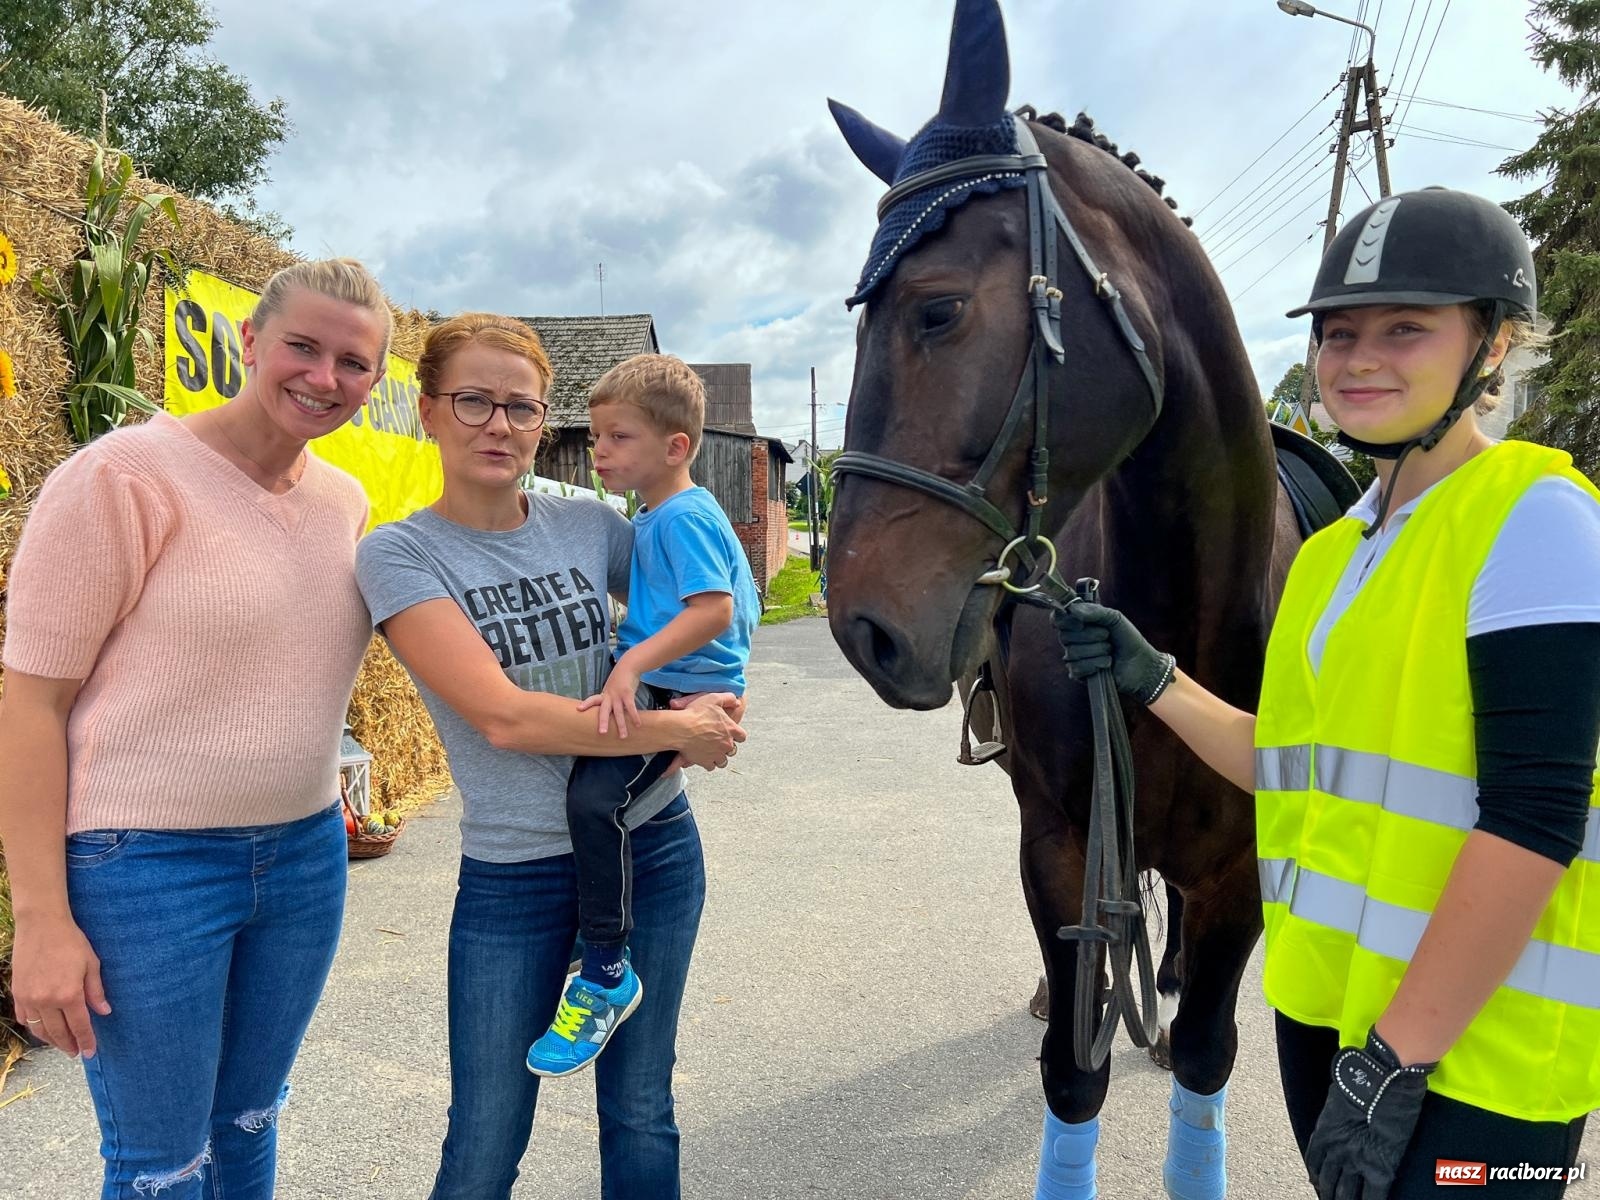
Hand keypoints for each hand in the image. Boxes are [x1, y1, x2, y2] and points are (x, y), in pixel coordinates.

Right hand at [11, 912, 111, 1057]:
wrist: (41, 925)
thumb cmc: (71, 942)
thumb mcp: (91, 964)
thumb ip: (96, 991)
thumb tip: (104, 1012)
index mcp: (68, 994)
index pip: (79, 1026)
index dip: (86, 1041)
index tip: (90, 1053)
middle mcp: (46, 1001)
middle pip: (58, 1032)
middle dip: (68, 1045)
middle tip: (76, 1052)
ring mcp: (29, 999)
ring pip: (39, 1029)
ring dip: (51, 1040)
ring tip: (62, 1044)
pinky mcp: (17, 993)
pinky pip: (25, 1018)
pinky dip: (34, 1027)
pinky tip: (43, 1029)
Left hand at [577, 658, 643, 737]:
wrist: (629, 666)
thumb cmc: (620, 679)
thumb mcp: (611, 688)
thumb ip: (609, 698)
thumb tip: (608, 711)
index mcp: (604, 695)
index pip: (593, 700)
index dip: (586, 704)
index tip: (578, 709)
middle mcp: (609, 696)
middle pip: (604, 710)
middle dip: (603, 722)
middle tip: (602, 733)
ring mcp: (618, 695)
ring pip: (618, 712)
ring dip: (621, 725)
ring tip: (623, 737)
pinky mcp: (628, 694)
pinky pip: (631, 707)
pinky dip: (634, 716)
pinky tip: (638, 724)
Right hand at [676, 692, 745, 769]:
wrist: (681, 728)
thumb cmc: (696, 713)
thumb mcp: (714, 698)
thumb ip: (729, 699)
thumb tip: (737, 702)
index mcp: (731, 729)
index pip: (742, 736)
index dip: (737, 735)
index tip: (732, 734)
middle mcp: (726, 744)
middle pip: (732, 750)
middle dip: (726, 747)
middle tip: (719, 743)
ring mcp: (716, 754)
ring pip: (723, 761)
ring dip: (719, 757)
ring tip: (712, 753)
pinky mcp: (705, 761)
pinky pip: (710, 766)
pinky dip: (707, 763)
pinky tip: (703, 758)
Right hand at [1051, 599, 1174, 704]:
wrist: (1141, 663)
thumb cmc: (1128, 638)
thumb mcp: (1114, 618)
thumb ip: (1094, 611)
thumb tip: (1072, 609)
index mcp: (1078, 623)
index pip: (1058, 619)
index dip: (1066, 620)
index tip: (1081, 622)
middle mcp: (1073, 640)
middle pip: (1065, 636)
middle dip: (1090, 635)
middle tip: (1107, 636)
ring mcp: (1074, 658)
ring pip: (1072, 652)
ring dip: (1097, 651)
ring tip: (1110, 651)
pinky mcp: (1078, 674)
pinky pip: (1076, 668)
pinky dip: (1094, 665)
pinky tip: (1107, 664)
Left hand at [1305, 1027, 1434, 1199]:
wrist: (1382, 1080)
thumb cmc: (1361, 1079)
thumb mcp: (1339, 1095)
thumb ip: (1338, 1111)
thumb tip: (1341, 1110)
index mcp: (1324, 1132)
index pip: (1314, 1160)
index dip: (1316, 1174)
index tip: (1316, 1182)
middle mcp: (1336, 1149)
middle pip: (1328, 1180)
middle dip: (1327, 1192)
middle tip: (1328, 1199)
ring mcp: (1357, 1160)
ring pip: (1346, 1192)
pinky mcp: (1380, 1168)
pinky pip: (1372, 1196)